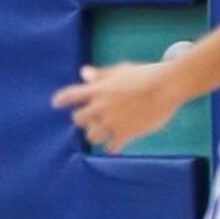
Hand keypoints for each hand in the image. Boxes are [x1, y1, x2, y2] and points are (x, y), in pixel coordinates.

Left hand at [53, 59, 182, 153]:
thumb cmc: (144, 74)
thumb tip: (83, 73)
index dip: (61, 99)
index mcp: (98, 89)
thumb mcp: (119, 70)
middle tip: (88, 120)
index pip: (71, 95)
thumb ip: (100, 74)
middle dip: (81, 120)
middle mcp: (100, 107)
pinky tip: (114, 148)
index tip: (55, 104)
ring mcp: (112, 122)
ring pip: (92, 136)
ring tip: (100, 134)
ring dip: (94, 135)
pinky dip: (112, 148)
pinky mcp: (126, 133)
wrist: (165, 88)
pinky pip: (112, 147)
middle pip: (78, 119)